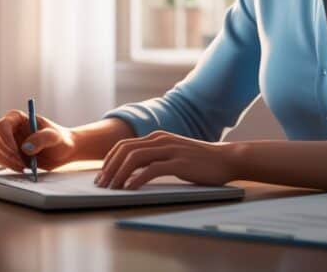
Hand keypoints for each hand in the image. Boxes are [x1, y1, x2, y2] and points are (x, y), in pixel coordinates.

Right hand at [0, 110, 76, 172]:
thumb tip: (25, 147)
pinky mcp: (9, 153)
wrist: (64, 151)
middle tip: (23, 163)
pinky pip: (0, 160)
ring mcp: (8, 141)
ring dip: (8, 161)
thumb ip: (42, 139)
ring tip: (26, 166)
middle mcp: (11, 129)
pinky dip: (9, 166)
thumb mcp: (55, 137)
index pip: (2, 125)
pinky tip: (23, 168)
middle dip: (8, 153)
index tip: (17, 150)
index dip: (6, 138)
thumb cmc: (60, 140)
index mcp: (19, 118)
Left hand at [94, 131, 238, 189]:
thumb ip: (156, 157)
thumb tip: (132, 172)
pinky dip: (137, 179)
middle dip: (109, 167)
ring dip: (119, 174)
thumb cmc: (200, 161)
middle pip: (124, 150)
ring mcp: (170, 150)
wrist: (226, 159)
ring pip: (134, 158)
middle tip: (101, 185)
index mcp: (158, 137)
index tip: (102, 175)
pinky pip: (151, 170)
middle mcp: (160, 140)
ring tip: (112, 188)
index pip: (124, 145)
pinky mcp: (179, 163)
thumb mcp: (174, 154)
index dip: (109, 160)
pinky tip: (130, 189)